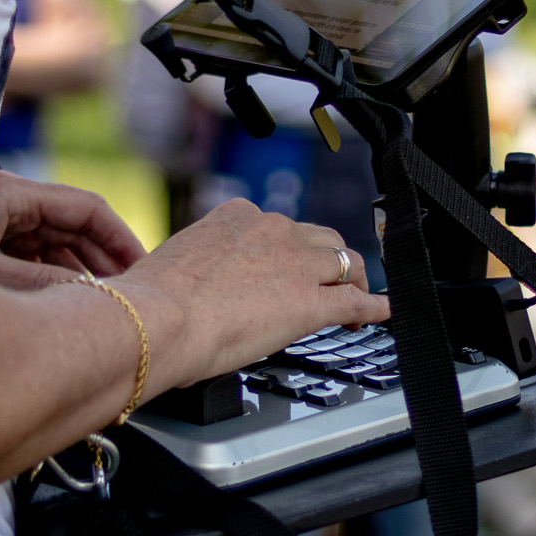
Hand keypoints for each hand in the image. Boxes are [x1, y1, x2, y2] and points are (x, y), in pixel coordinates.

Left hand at [0, 171, 146, 289]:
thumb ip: (40, 281)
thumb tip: (92, 293)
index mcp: (10, 194)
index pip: (85, 208)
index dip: (119, 237)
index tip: (143, 268)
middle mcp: (8, 200)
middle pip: (72, 224)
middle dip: (103, 257)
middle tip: (129, 292)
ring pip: (52, 241)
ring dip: (78, 268)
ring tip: (104, 299)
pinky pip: (29, 252)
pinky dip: (51, 273)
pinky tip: (68, 298)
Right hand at [116, 199, 390, 388]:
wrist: (157, 319)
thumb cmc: (152, 301)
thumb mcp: (174, 264)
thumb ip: (199, 266)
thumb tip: (198, 286)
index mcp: (236, 217)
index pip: (276, 228)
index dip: (286, 251)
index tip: (284, 267)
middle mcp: (271, 230)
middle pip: (319, 239)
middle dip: (326, 260)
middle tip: (325, 281)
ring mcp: (295, 265)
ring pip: (344, 262)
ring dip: (352, 279)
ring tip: (357, 296)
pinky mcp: (310, 302)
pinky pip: (356, 301)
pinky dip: (374, 306)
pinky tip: (383, 312)